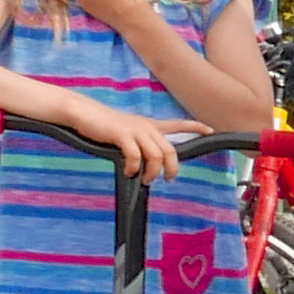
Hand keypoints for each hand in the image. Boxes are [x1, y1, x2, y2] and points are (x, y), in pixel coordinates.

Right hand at [73, 110, 207, 181]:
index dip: (194, 127)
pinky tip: (129, 172)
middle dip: (172, 168)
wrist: (83, 112)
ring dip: (153, 172)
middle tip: (167, 180)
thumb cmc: (103, 125)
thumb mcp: (127, 133)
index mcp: (149, 125)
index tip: (210, 130)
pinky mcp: (122, 135)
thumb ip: (139, 145)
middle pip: (170, 150)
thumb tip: (145, 165)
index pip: (177, 124)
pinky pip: (135, 156)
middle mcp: (146, 127)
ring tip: (145, 180)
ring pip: (156, 155)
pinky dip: (134, 167)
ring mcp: (135, 130)